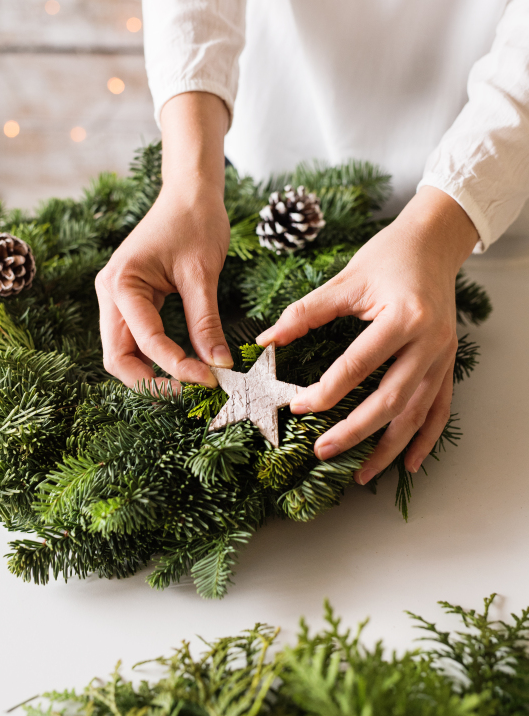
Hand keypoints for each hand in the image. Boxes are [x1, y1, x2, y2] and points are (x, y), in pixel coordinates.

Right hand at [95, 92, 233, 388]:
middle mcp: (109, 292)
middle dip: (151, 381)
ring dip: (152, 372)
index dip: (177, 367)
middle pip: (118, 358)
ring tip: (190, 381)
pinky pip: (135, 338)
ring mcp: (115, 297)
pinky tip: (183, 363)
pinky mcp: (128, 299)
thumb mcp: (203, 275)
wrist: (189, 192)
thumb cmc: (196, 222)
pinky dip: (155, 356)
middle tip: (191, 391)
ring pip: (124, 352)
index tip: (211, 379)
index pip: (146, 341)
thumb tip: (219, 366)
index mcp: (121, 283)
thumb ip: (206, 324)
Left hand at [257, 187, 478, 482]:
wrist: (434, 242)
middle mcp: (430, 341)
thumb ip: (306, 312)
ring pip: (416, 413)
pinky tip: (408, 463)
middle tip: (322, 451)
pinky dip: (424, 439)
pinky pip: (440, 409)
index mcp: (404, 317)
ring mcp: (443, 356)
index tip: (296, 406)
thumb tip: (267, 340)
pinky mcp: (447, 363)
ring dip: (388, 447)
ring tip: (361, 474)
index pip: (358, 365)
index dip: (326, 390)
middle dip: (355, 431)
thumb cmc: (389, 255)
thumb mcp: (346, 280)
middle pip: (391, 399)